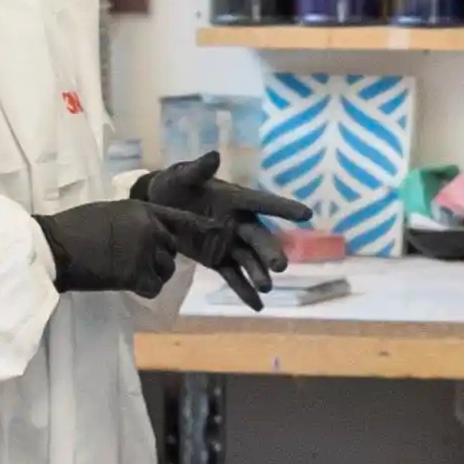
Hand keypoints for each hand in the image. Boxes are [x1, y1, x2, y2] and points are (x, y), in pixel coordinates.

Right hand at [35, 198, 178, 300]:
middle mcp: (150, 227)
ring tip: (137, 276)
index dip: (178, 232)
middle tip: (142, 263)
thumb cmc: (71, 228)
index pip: (176, 220)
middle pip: (172, 246)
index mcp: (142, 209)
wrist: (53, 247)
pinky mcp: (136, 274)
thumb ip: (131, 219)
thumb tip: (142, 230)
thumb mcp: (108, 212)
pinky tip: (133, 287)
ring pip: (167, 268)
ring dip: (155, 274)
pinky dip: (146, 289)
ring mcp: (145, 251)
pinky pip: (155, 286)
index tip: (173, 242)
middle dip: (160, 255)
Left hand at [135, 151, 311, 307]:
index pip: (262, 203)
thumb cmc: (174, 185)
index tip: (306, 214)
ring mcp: (229, 243)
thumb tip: (213, 156)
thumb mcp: (181, 176)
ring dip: (258, 273)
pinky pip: (233, 276)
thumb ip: (197, 170)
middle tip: (280, 266)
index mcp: (234, 200)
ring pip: (249, 260)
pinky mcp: (217, 260)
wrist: (156, 205)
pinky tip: (257, 306)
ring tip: (266, 287)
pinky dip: (244, 291)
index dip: (283, 208)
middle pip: (258, 238)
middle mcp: (238, 223)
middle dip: (270, 252)